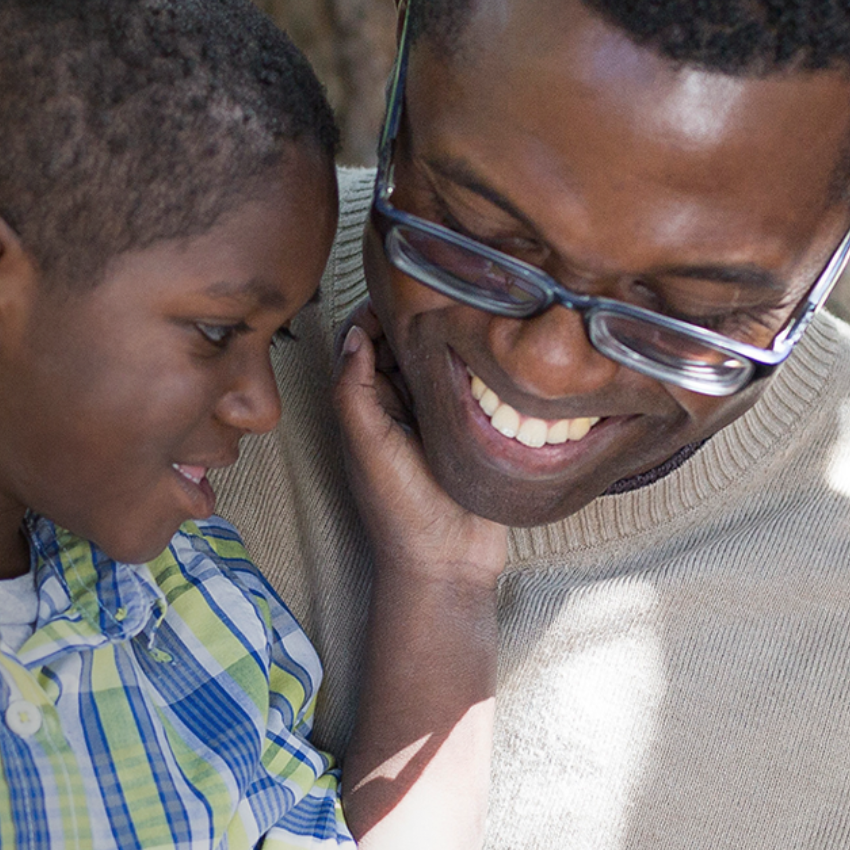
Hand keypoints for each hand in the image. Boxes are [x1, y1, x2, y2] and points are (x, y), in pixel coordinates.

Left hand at [333, 307, 506, 585]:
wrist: (449, 563)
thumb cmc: (400, 511)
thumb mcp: (367, 447)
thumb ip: (354, 392)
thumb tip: (353, 334)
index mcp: (366, 404)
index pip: (363, 339)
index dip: (375, 310)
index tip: (401, 286)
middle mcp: (399, 404)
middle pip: (405, 341)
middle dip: (419, 314)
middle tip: (447, 289)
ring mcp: (437, 414)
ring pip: (442, 357)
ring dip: (453, 335)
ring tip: (474, 308)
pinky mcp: (472, 426)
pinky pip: (475, 382)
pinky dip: (481, 363)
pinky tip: (496, 345)